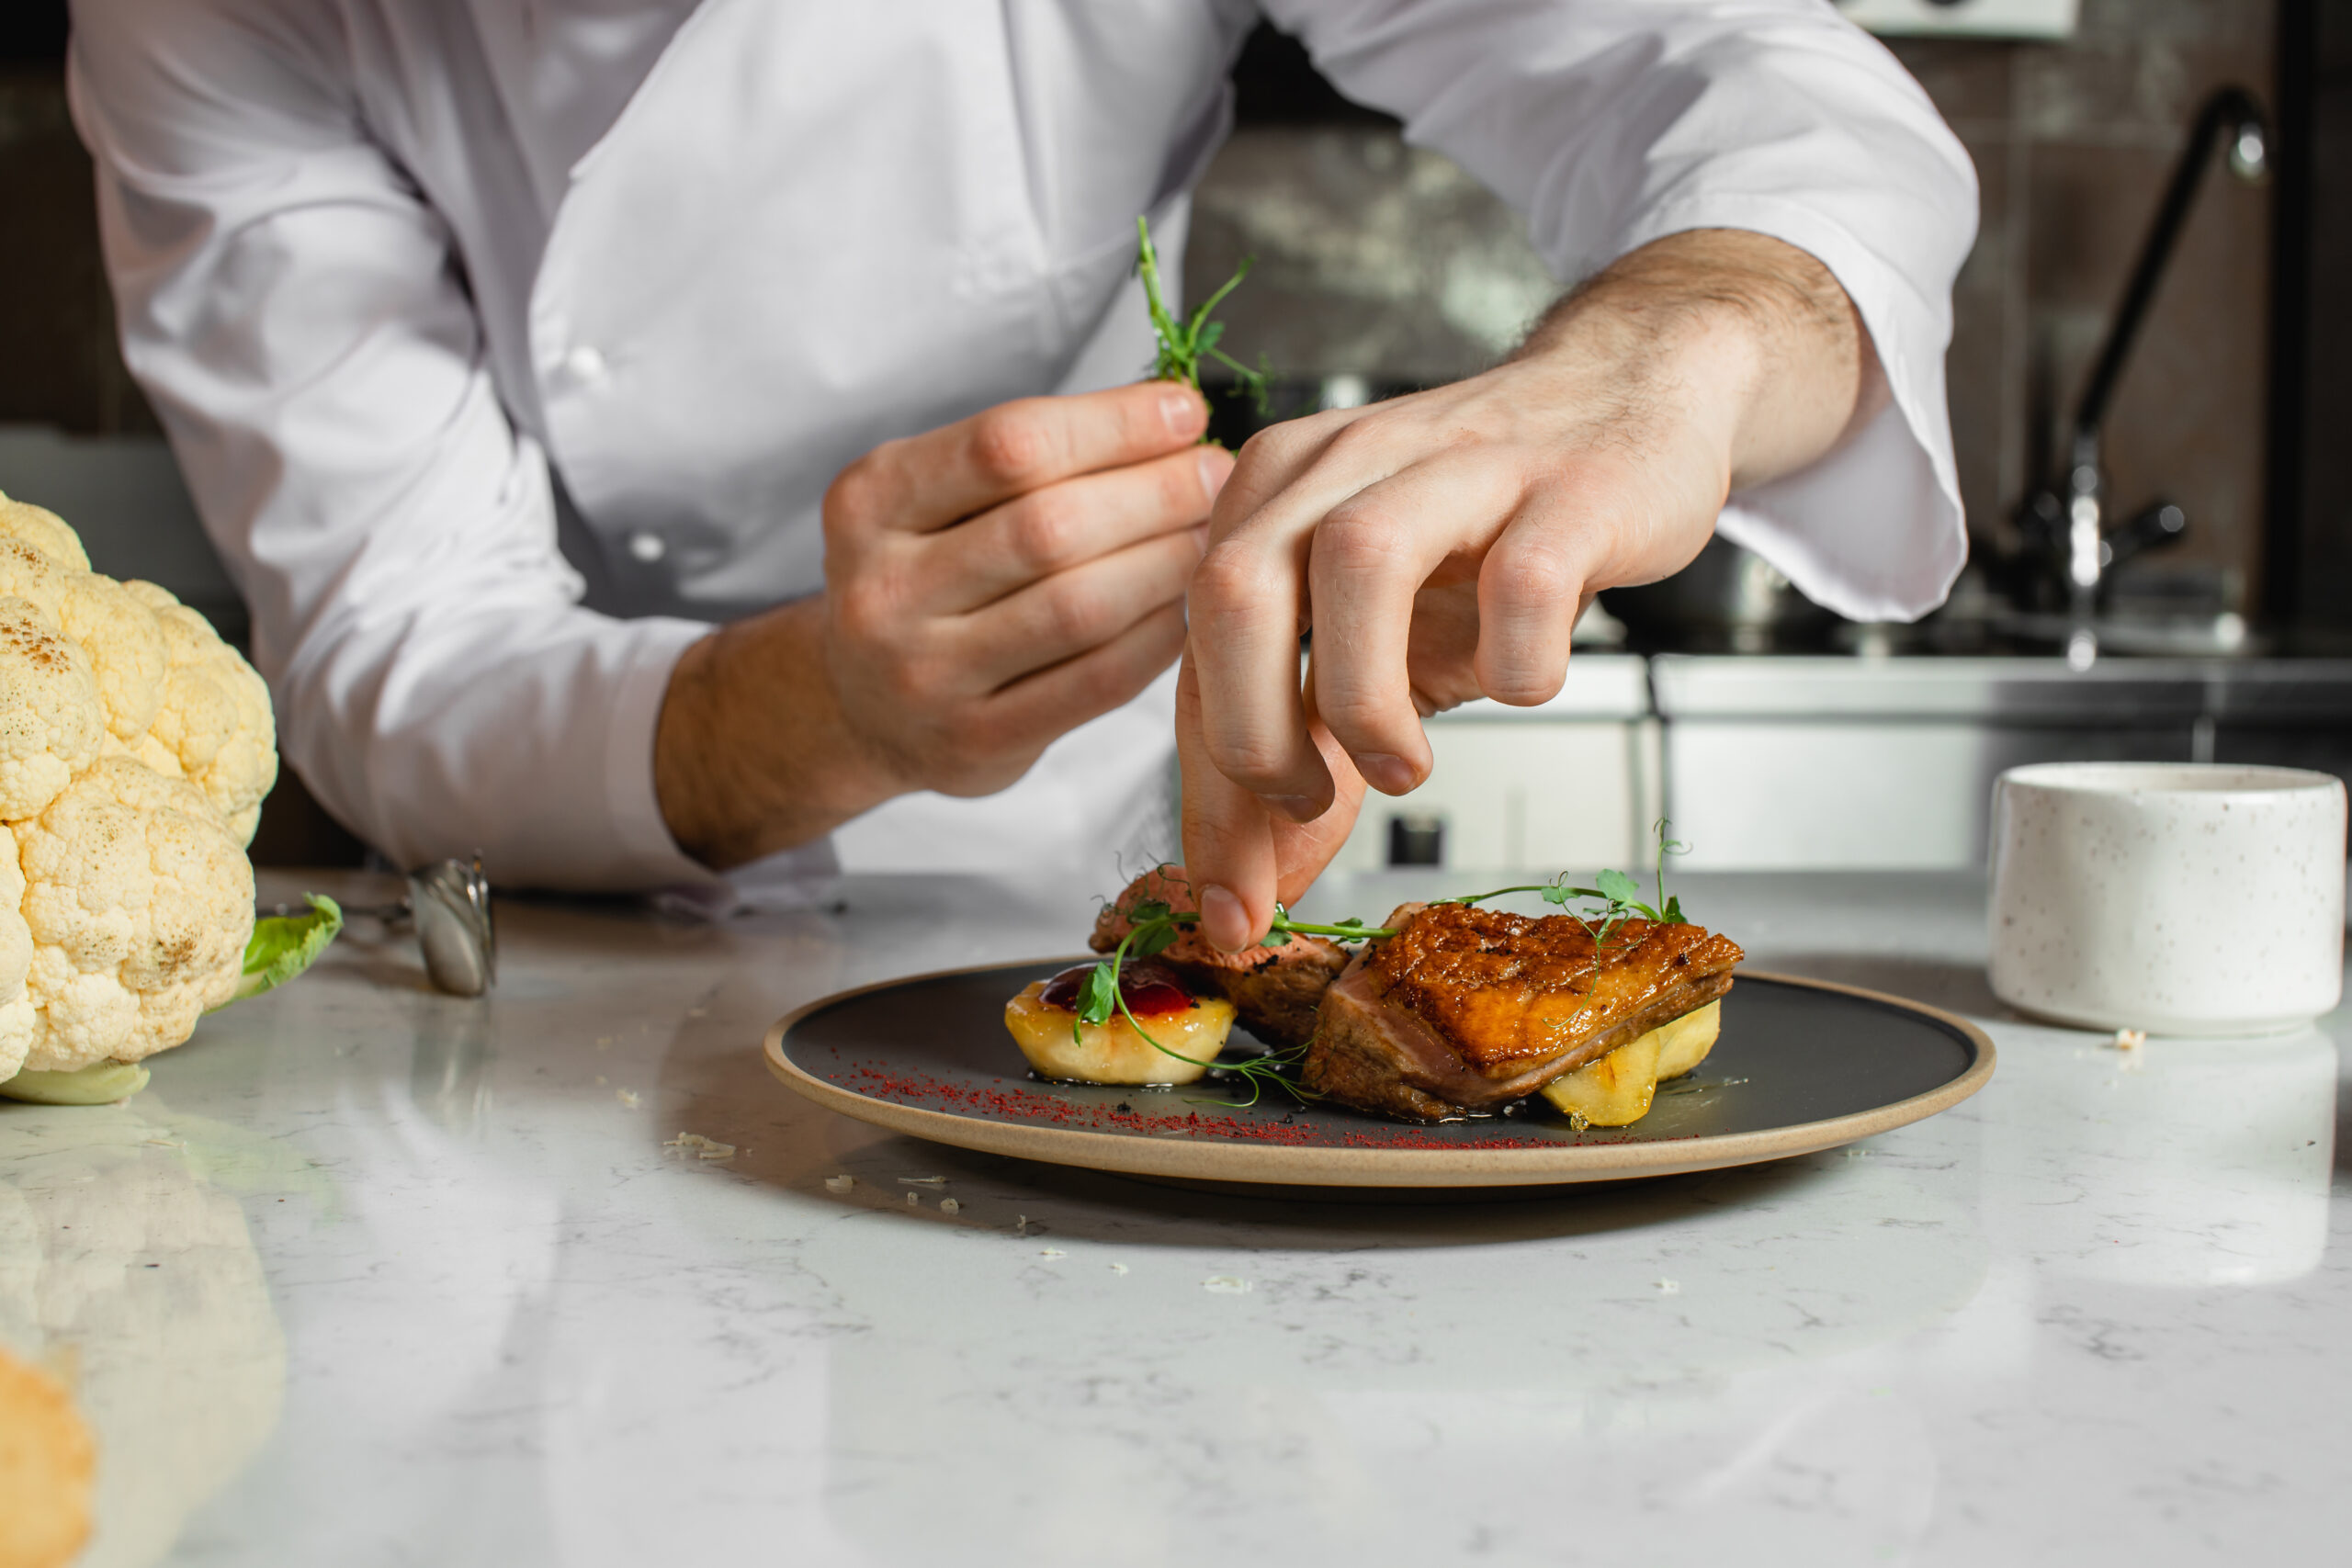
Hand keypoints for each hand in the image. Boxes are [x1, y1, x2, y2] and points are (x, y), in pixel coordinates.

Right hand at [658, 382, 1230, 868]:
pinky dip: (1156, 637)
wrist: (865, 707)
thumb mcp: (937, 495)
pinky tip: (1184, 608)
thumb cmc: (932, 573)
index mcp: (870, 500)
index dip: (1113, 424)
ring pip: (1079, 606)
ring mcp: (924, 676)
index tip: (1183, 411)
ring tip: (1209, 535)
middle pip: (1050, 526)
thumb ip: (1034, 456)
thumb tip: (1172, 419)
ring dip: (1166, 561)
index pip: (1010, 443)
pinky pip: (1096, 682)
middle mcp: (883, 589)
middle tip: (1214, 475)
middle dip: (1155, 491)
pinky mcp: (975, 743)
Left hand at [1181, 229, 1887, 948]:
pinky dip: (1516, 661)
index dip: (1204, 797)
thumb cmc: (1481, 531)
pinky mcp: (1567, 488)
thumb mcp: (1373, 640)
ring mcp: (1457, 467)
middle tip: (1302, 808)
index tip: (1227, 912)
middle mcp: (1344, 465)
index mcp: (1271, 496)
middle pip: (1235, 587)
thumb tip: (1248, 890)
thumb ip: (1305, 749)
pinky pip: (1524, 581)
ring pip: (1357, 560)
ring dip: (1363, 697)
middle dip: (1248, 733)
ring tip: (1401, 769)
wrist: (1627, 398)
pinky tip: (1522, 685)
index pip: (1200, 653)